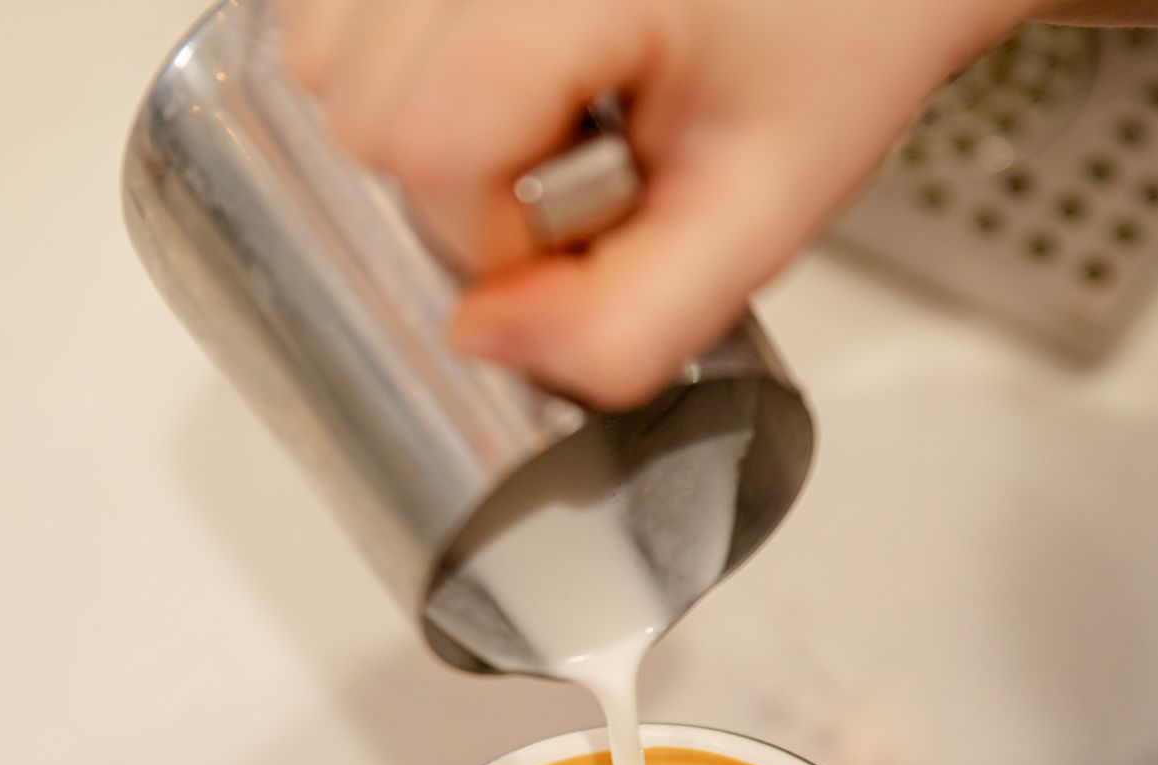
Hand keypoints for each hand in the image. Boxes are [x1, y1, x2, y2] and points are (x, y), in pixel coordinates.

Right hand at [273, 0, 1035, 406]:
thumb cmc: (842, 30)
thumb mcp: (765, 213)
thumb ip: (628, 322)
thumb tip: (481, 339)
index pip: (429, 145)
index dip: (496, 233)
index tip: (585, 219)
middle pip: (355, 107)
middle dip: (453, 186)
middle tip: (572, 157)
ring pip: (314, 53)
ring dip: (405, 121)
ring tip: (533, 102)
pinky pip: (319, 4)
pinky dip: (378, 57)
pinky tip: (480, 65)